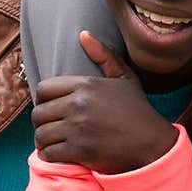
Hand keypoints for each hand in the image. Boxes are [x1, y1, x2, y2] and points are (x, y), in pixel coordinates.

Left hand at [32, 32, 177, 172]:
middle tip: (52, 129)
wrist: (152, 143)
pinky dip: (49, 156)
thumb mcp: (125, 78)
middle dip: (42, 123)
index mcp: (85, 84)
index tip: (53, 110)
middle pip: (39, 113)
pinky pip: (49, 153)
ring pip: (41, 134)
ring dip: (44, 141)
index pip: (44, 89)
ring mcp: (78, 128)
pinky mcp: (79, 150)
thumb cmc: (138, 111)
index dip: (44, 101)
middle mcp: (78, 104)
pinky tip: (57, 155)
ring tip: (52, 143)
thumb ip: (104, 55)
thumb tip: (83, 34)